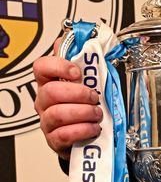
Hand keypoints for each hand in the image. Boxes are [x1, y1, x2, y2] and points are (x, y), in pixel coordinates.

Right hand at [33, 39, 101, 158]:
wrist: (88, 134)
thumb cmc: (87, 105)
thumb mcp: (90, 82)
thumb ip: (89, 64)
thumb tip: (92, 42)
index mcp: (51, 82)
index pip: (42, 66)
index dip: (59, 66)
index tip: (78, 72)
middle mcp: (46, 101)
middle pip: (51, 91)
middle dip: (78, 94)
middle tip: (94, 98)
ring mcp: (48, 121)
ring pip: (57, 114)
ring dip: (83, 112)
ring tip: (97, 114)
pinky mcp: (55, 140)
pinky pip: (63, 134)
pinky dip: (83, 130)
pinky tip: (93, 128)